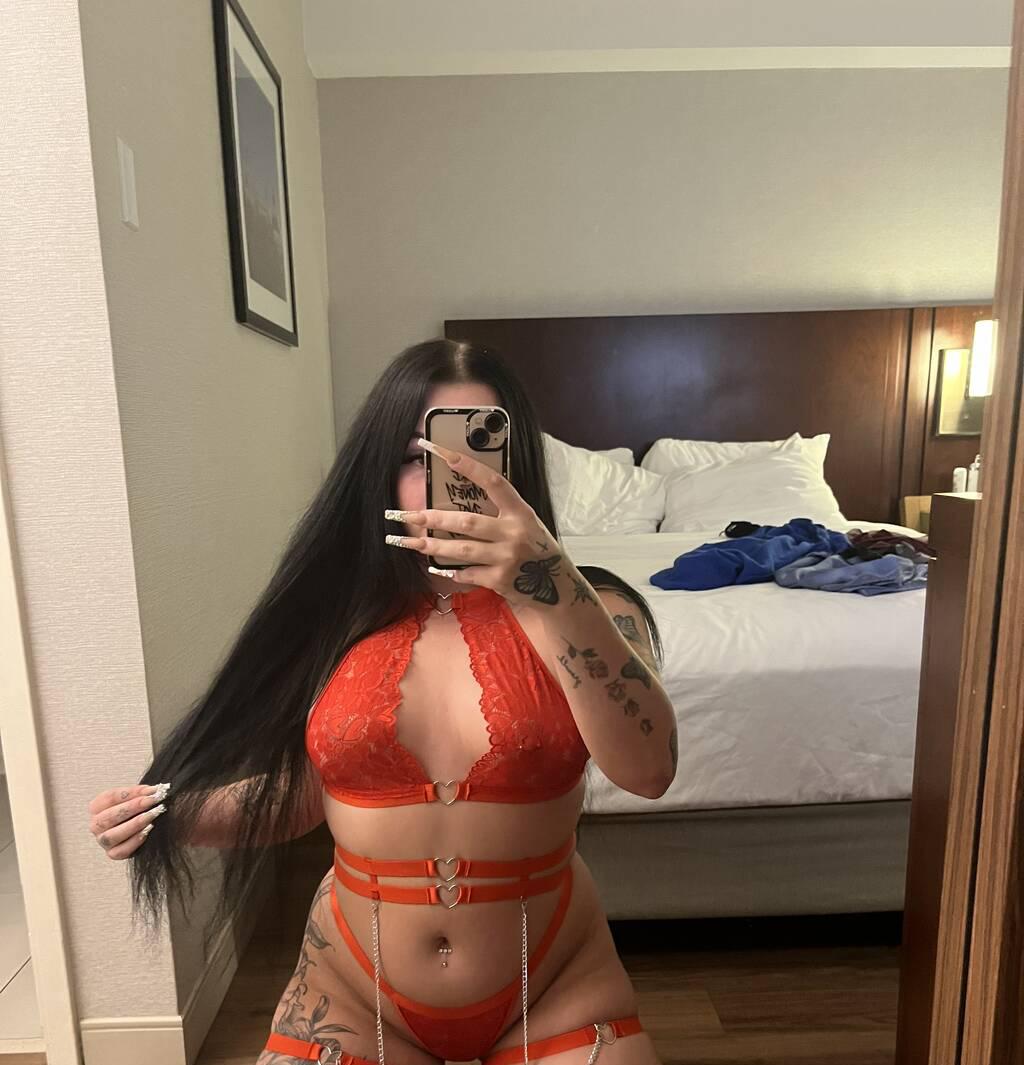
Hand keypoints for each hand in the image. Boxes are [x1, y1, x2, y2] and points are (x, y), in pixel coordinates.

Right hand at [88, 782, 169, 859]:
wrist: (140, 827)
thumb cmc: (136, 809)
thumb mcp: (136, 797)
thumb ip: (142, 793)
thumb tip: (154, 791)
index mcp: (97, 807)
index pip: (110, 797)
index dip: (131, 792)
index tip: (152, 790)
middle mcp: (96, 825)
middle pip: (109, 816)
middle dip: (133, 807)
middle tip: (152, 801)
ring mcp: (103, 841)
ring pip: (112, 835)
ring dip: (134, 824)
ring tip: (152, 815)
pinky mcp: (113, 853)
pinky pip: (121, 851)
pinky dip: (134, 841)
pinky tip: (148, 831)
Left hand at [384, 437, 570, 609]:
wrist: (557, 587)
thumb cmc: (536, 549)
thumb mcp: (526, 523)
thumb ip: (501, 511)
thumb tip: (461, 498)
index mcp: (521, 512)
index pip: (493, 482)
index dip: (468, 466)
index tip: (442, 452)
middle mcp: (514, 533)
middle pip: (466, 521)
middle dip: (432, 518)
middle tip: (406, 515)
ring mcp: (507, 557)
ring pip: (461, 549)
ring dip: (432, 545)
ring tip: (409, 541)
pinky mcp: (500, 580)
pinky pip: (467, 573)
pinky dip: (449, 571)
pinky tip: (434, 567)